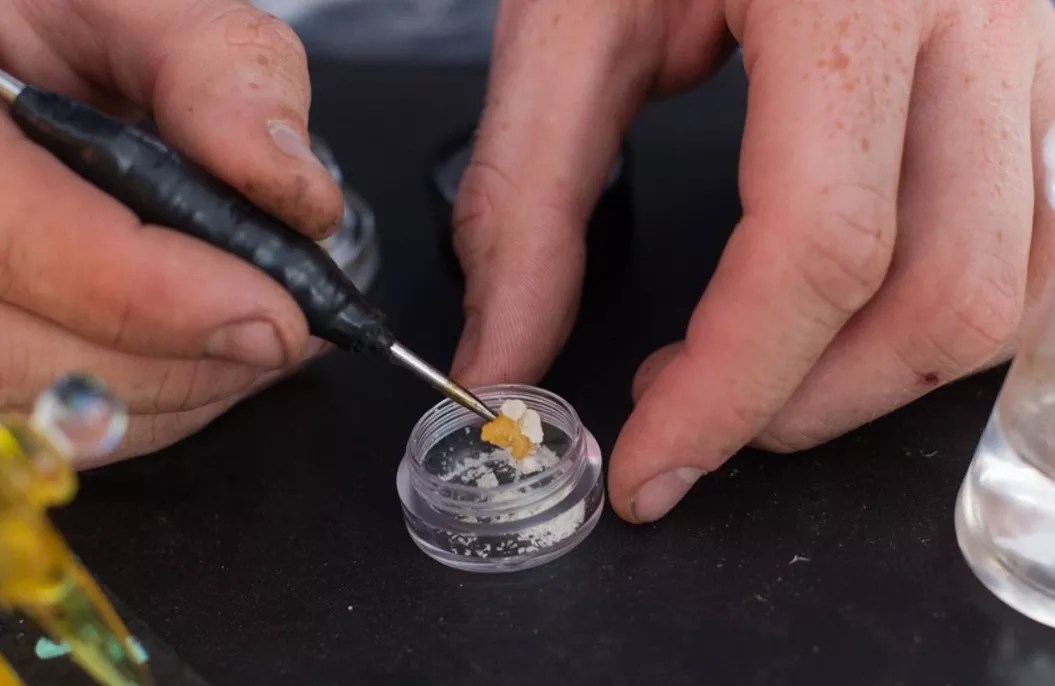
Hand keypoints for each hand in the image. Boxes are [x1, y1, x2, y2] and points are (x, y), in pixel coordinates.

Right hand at [0, 0, 341, 465]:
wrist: (5, 56)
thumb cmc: (38, 18)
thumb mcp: (120, 3)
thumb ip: (216, 70)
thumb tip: (296, 192)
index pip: (22, 246)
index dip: (162, 300)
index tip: (280, 314)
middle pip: (31, 359)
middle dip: (187, 364)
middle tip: (288, 330)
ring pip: (45, 410)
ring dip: (177, 391)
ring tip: (255, 332)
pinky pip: (49, 420)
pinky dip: (144, 401)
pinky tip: (195, 348)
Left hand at [450, 0, 1054, 521]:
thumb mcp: (574, 14)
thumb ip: (526, 196)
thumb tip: (505, 351)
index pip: (816, 251)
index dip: (726, 392)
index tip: (649, 462)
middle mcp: (987, 8)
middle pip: (945, 296)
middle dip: (806, 404)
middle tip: (692, 413)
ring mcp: (1046, 39)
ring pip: (1020, 285)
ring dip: (882, 372)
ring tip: (765, 367)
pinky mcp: (1052, 65)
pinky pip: (1045, 234)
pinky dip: (947, 306)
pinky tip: (857, 307)